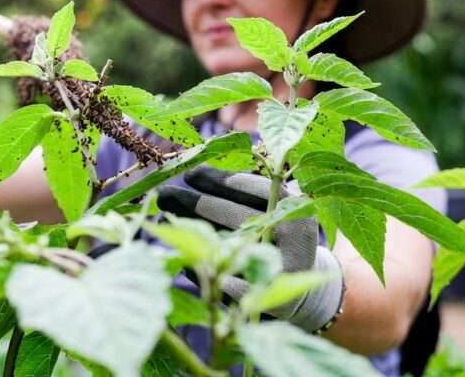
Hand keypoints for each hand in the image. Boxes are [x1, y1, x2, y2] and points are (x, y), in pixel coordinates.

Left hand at [158, 166, 343, 332]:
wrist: (299, 282)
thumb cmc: (274, 235)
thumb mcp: (268, 209)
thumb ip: (240, 193)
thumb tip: (192, 171)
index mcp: (297, 209)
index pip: (252, 189)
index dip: (218, 180)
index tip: (190, 173)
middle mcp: (294, 237)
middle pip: (235, 216)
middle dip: (196, 203)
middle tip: (165, 193)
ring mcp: (281, 267)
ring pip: (226, 246)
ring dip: (191, 231)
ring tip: (164, 216)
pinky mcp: (265, 294)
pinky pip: (222, 277)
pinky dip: (200, 265)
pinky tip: (181, 252)